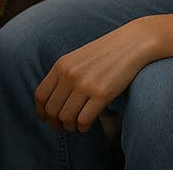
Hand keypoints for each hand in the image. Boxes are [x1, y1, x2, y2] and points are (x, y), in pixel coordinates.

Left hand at [35, 20, 157, 132]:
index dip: (41, 112)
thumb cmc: (106, 52)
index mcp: (61, 65)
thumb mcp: (78, 58)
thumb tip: (52, 102)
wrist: (132, 43)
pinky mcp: (102, 94)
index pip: (40, 95)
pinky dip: (83, 127)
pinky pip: (83, 120)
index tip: (47, 119)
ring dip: (70, 126)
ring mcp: (85, 84)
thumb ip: (64, 75)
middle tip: (64, 126)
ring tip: (77, 125)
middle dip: (56, 123)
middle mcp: (70, 75)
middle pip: (52, 110)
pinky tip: (87, 125)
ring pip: (66, 118)